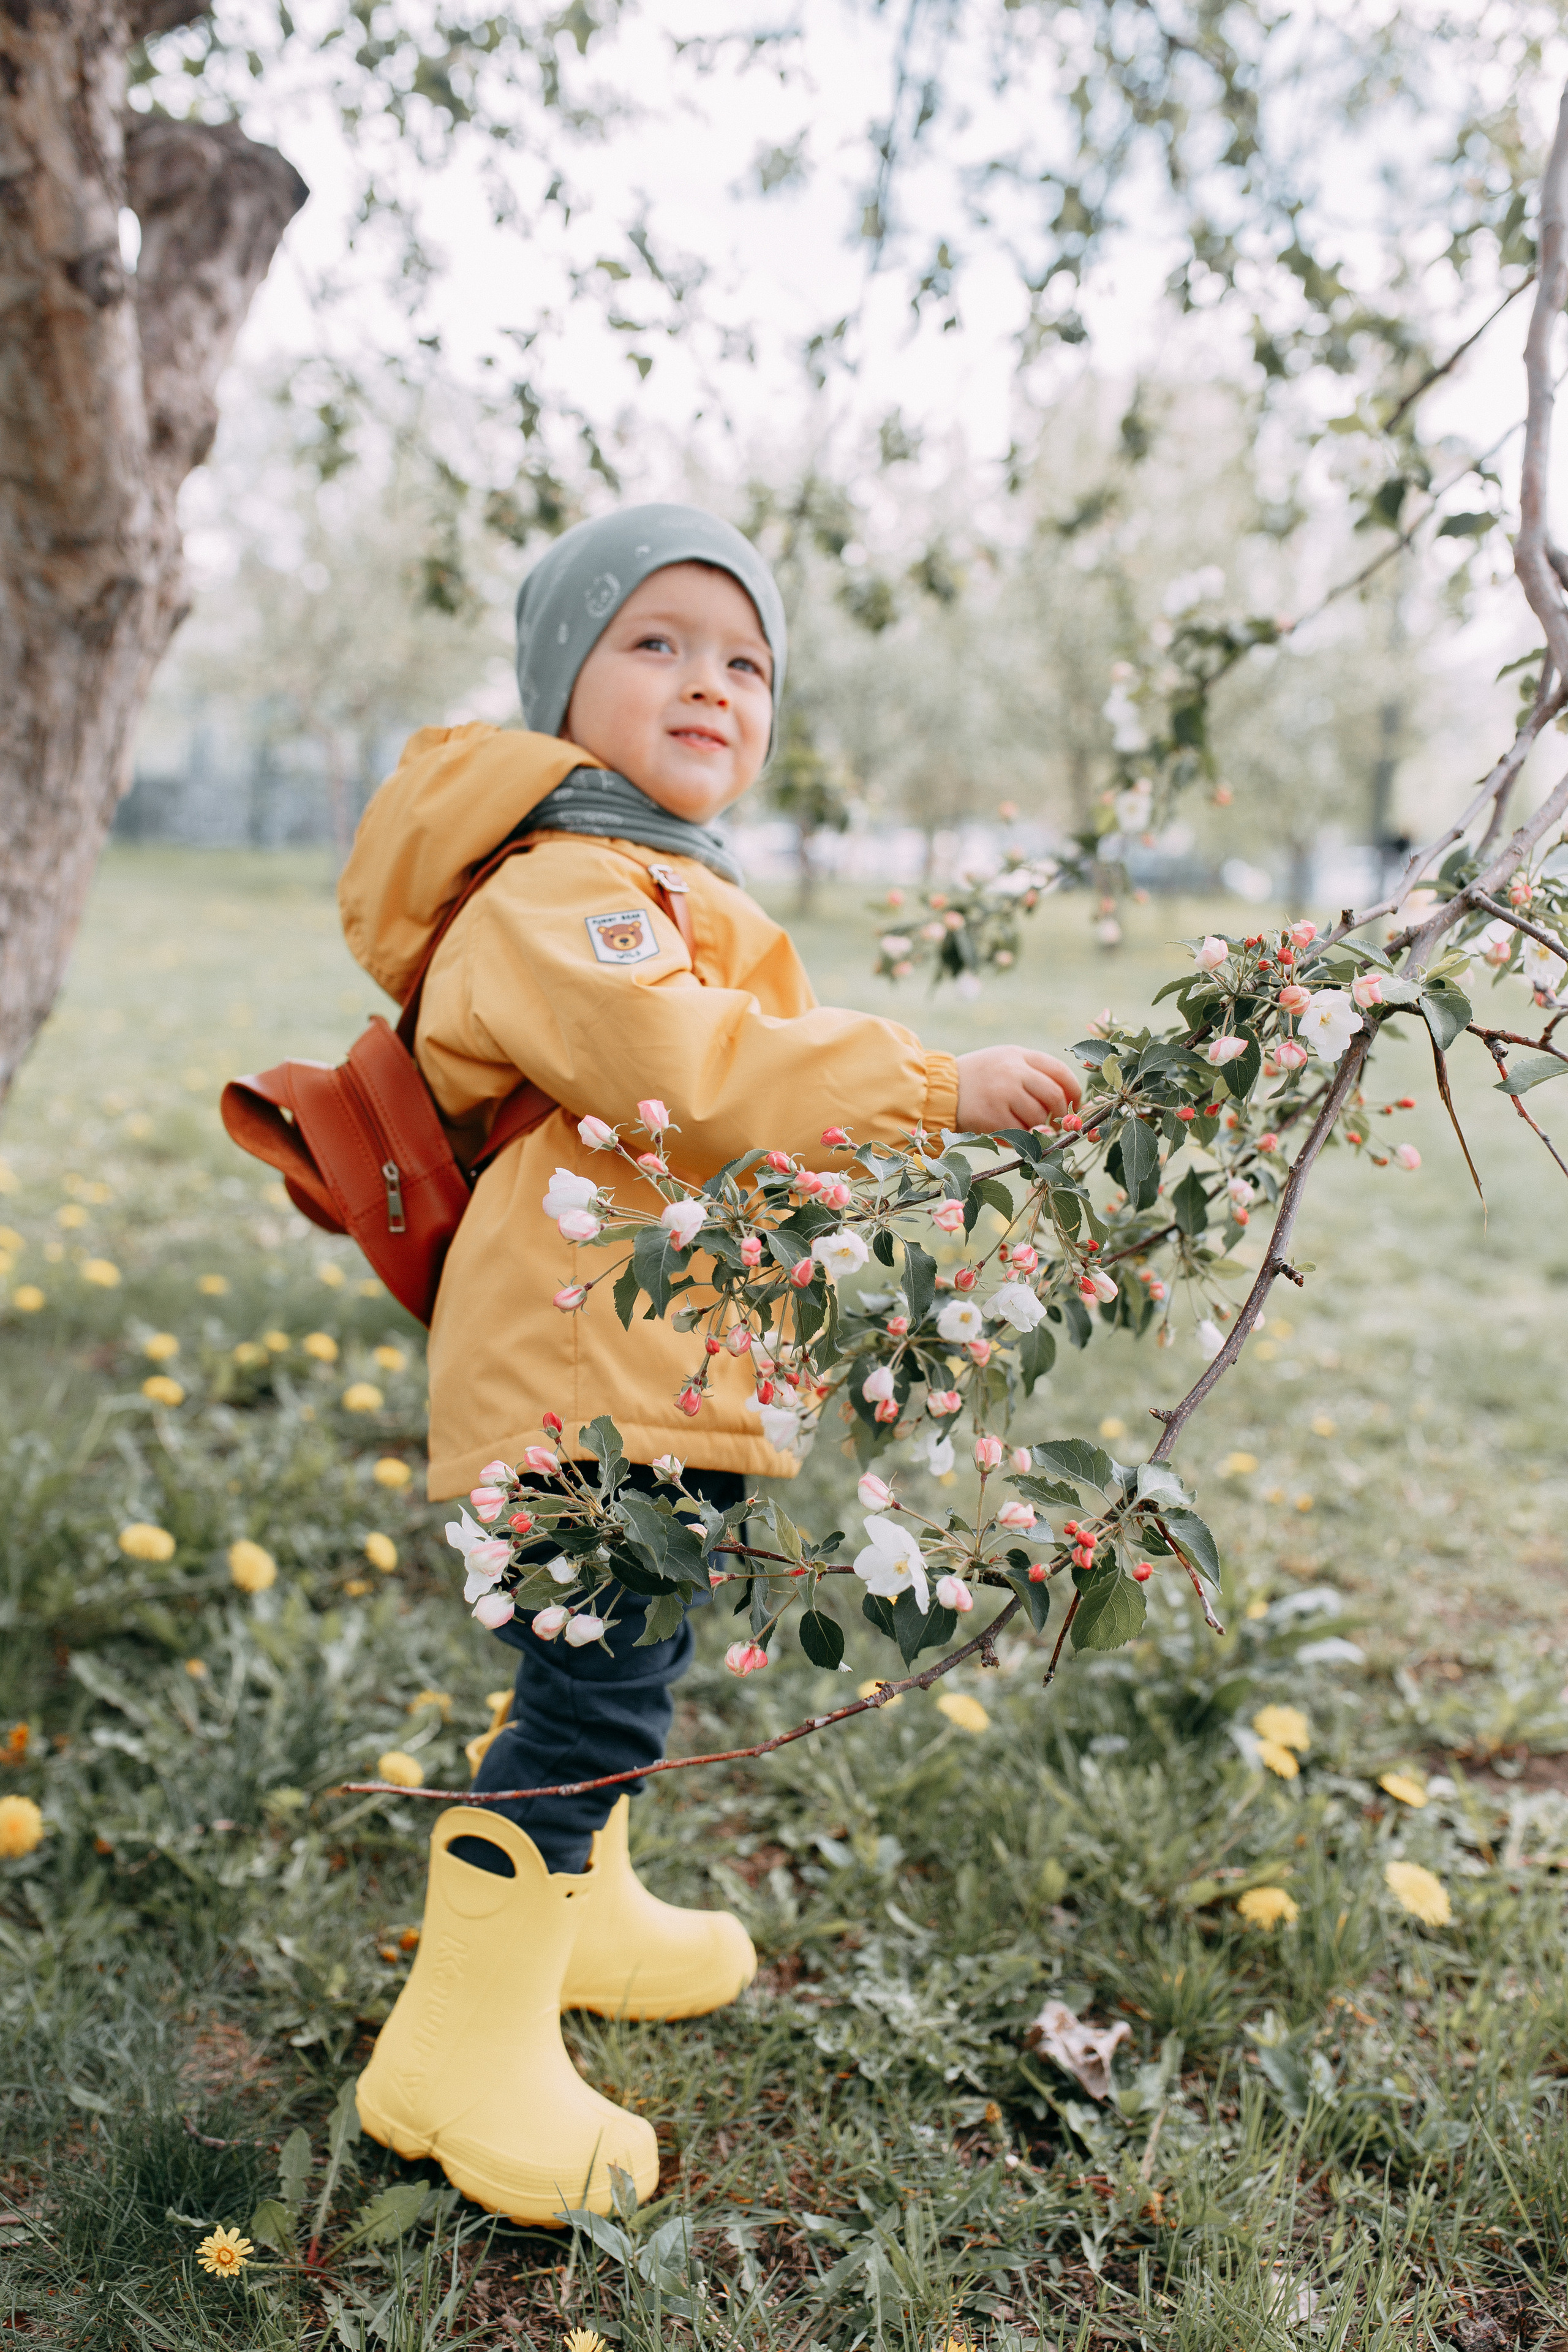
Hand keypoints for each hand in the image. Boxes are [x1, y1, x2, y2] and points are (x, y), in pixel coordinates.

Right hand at [955, 1046, 1082, 1131]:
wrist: (940, 1089)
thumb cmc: (978, 1078)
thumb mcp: (1004, 1062)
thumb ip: (1033, 1074)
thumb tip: (1066, 1100)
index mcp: (1019, 1055)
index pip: (1060, 1071)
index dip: (1073, 1091)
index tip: (1074, 1104)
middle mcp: (1014, 1071)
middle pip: (1054, 1096)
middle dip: (1060, 1115)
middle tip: (1055, 1124)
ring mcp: (1003, 1093)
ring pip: (1038, 1118)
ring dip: (1036, 1128)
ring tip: (1021, 1125)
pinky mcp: (993, 1115)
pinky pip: (1020, 1133)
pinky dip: (1018, 1138)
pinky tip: (1006, 1133)